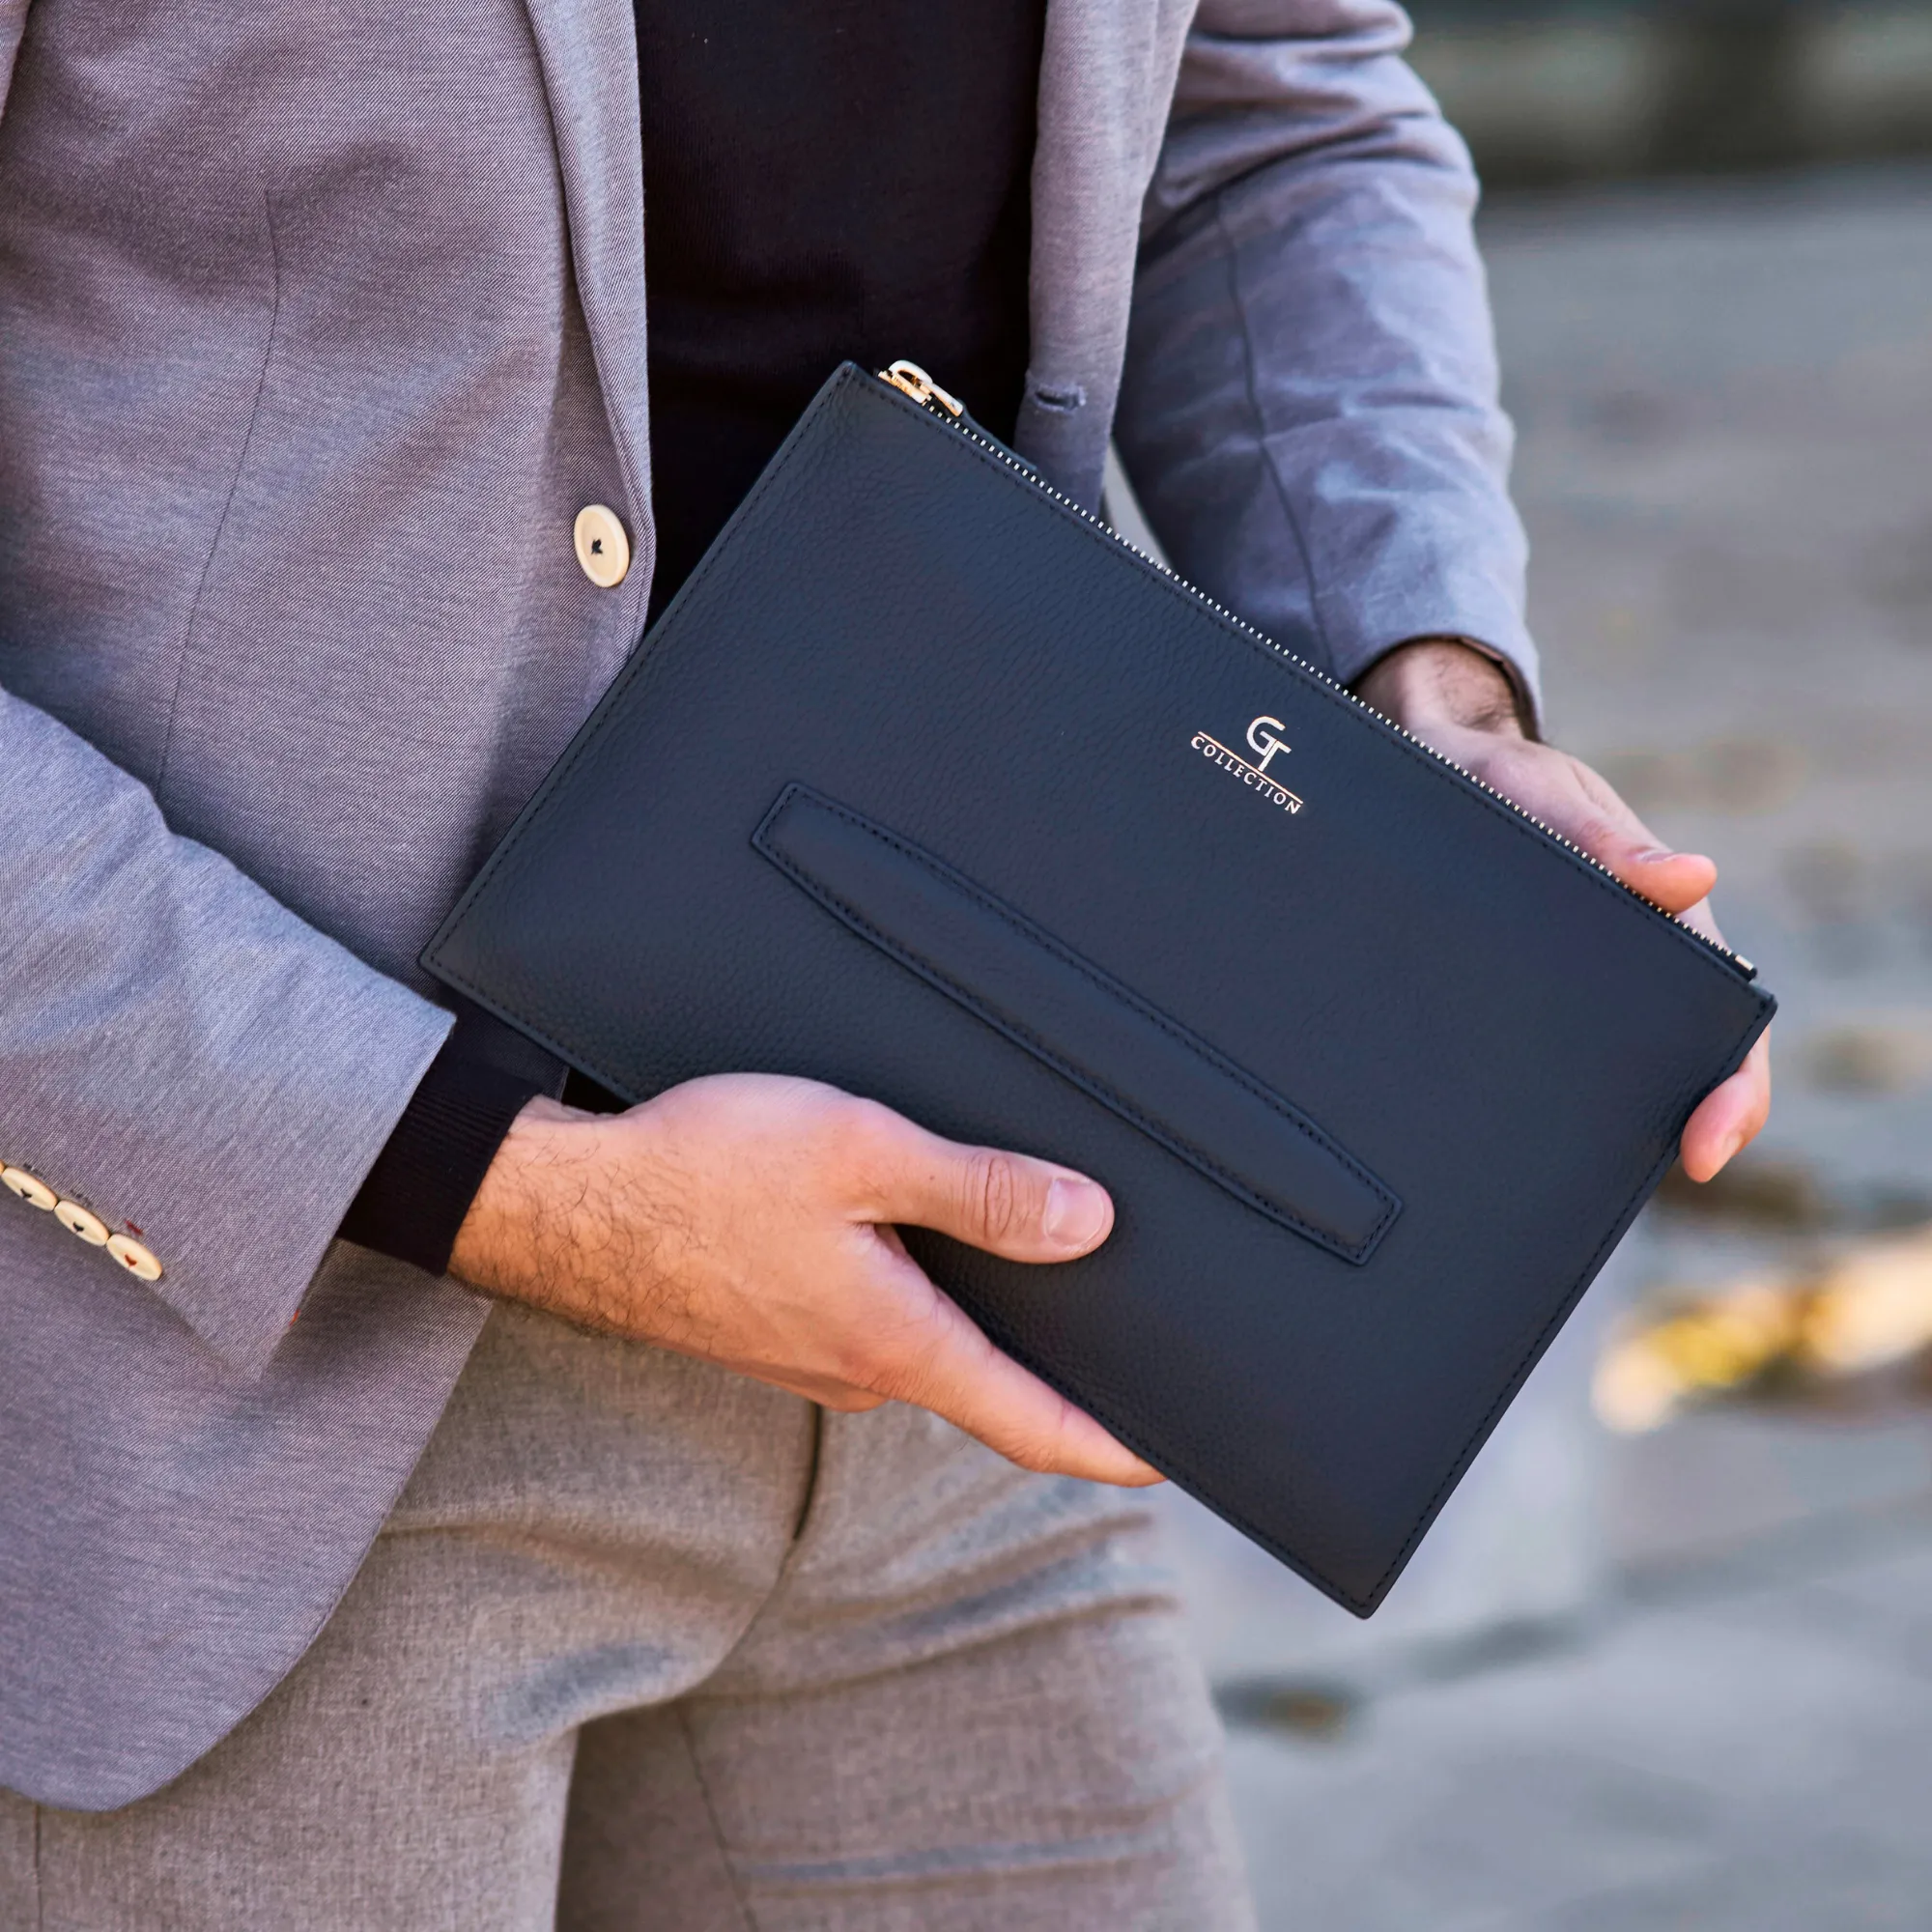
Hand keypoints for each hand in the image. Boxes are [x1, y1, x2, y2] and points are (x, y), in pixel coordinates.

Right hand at [450, 1073, 1159, 1485]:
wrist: (563, 1207)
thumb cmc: (700, 1171)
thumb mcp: (856, 1153)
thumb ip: (977, 1191)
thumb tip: (1088, 1224)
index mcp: (895, 1344)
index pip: (1033, 1422)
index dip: (1115, 1444)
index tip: (1178, 1454)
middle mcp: (861, 1373)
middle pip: (987, 1380)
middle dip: (1053, 1354)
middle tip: (1122, 1311)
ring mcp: (813, 1360)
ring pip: (927, 1343)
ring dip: (977, 1311)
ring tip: (1028, 1248)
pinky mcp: (776, 1332)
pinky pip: (875, 1324)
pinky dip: (916, 1294)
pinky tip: (916, 1234)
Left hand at [1353, 639, 1769, 1182]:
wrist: (1434, 770)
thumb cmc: (1508, 782)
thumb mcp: (1548, 796)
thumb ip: (1603, 837)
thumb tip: (1688, 877)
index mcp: (1665, 924)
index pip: (1726, 1020)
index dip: (1732, 1089)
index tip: (1706, 1144)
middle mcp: (1631, 969)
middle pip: (1679, 1065)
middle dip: (1682, 1127)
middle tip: (1657, 1176)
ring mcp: (1574, 992)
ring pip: (1611, 1077)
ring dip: (1607, 1127)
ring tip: (1567, 1181)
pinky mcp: (1513, 1000)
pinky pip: (1541, 1062)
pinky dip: (1541, 1104)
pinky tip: (1501, 1142)